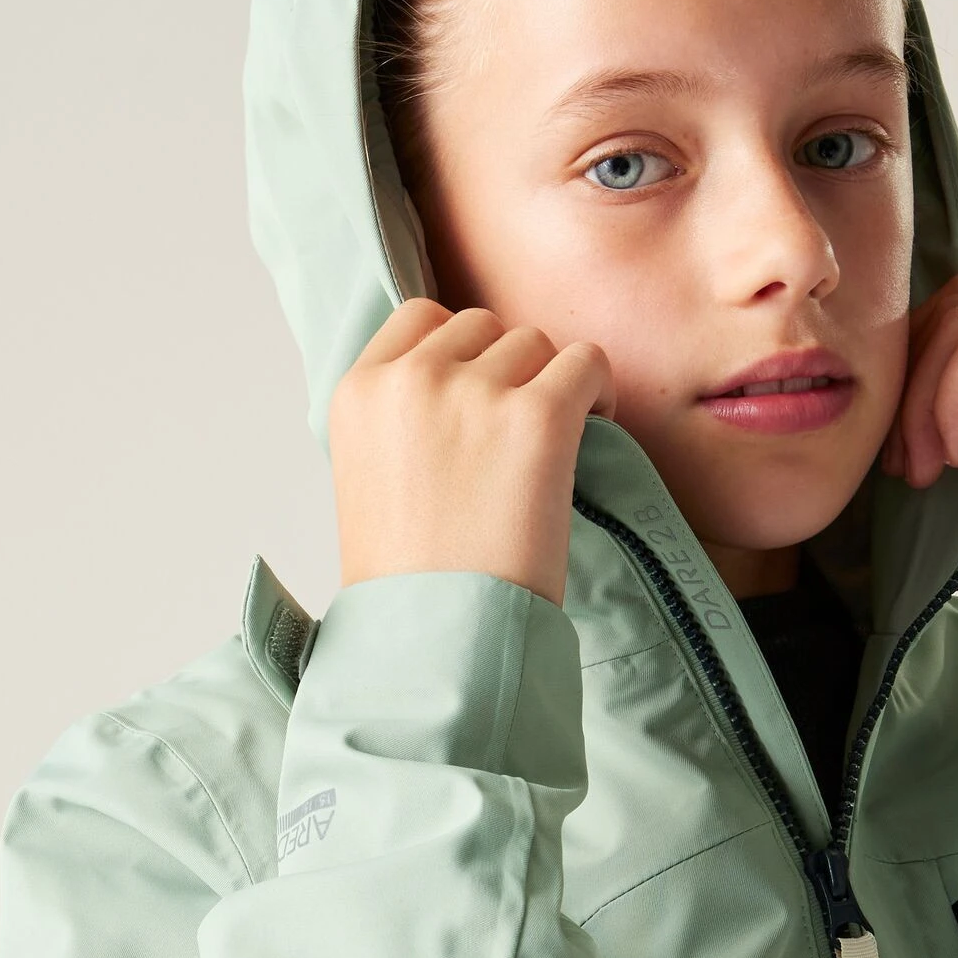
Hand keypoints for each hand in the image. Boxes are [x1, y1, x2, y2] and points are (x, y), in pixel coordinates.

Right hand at [329, 299, 616, 608]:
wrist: (439, 639)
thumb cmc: (409, 584)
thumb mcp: (369, 482)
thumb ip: (399, 422)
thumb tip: (457, 391)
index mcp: (359, 391)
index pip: (420, 318)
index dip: (462, 352)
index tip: (483, 396)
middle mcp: (412, 378)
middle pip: (484, 326)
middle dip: (508, 369)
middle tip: (521, 431)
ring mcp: (475, 392)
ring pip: (536, 343)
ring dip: (552, 383)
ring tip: (556, 443)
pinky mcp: (537, 416)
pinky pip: (587, 363)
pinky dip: (598, 392)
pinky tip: (594, 431)